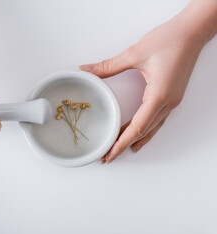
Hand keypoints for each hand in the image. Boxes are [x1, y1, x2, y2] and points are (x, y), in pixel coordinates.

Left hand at [80, 0, 216, 162]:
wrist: (193, 31)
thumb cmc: (169, 39)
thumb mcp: (135, 53)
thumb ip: (108, 66)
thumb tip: (87, 70)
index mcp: (158, 95)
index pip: (137, 127)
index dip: (121, 142)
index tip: (109, 154)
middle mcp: (168, 102)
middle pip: (144, 131)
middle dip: (124, 145)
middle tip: (108, 156)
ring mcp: (172, 100)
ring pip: (152, 127)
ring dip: (135, 139)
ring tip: (119, 149)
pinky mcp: (172, 95)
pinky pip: (157, 119)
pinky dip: (145, 129)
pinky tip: (139, 134)